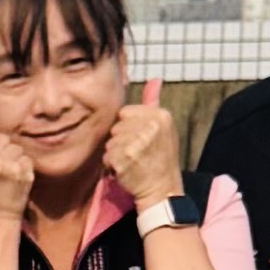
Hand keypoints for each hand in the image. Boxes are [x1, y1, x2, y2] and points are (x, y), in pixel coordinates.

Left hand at [104, 73, 183, 206]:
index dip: (127, 129)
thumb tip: (154, 79)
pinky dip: (112, 167)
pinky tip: (127, 171)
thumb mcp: (162, 127)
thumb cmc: (159, 159)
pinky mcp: (126, 158)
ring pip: (110, 142)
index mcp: (160, 115)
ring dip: (116, 155)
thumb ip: (153, 103)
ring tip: (132, 163)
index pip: (125, 113)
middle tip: (137, 155)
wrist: (163, 190)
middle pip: (116, 127)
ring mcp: (139, 142)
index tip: (140, 142)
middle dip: (120, 142)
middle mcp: (151, 126)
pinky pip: (107, 157)